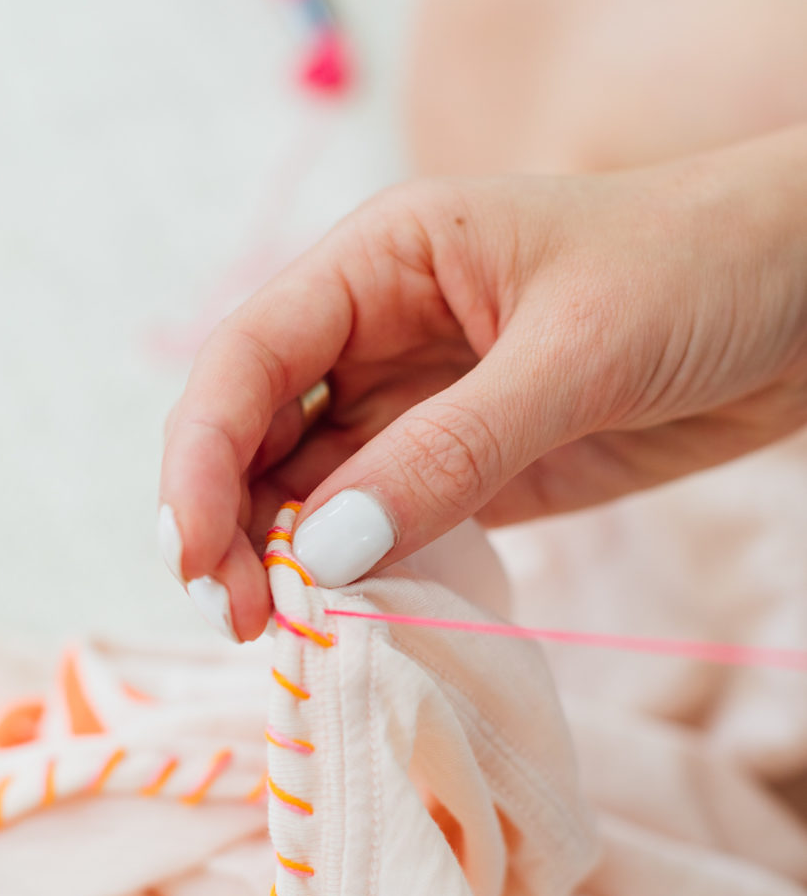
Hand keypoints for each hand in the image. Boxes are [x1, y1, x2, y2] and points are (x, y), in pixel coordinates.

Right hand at [159, 128, 806, 641]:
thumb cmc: (702, 271)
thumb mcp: (574, 353)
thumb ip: (448, 451)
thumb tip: (322, 553)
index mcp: (382, 260)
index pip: (251, 355)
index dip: (200, 453)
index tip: (192, 551)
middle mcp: (379, 332)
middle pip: (257, 430)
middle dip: (227, 520)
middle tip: (243, 620)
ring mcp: (421, 405)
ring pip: (309, 489)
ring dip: (285, 560)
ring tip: (285, 635)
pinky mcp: (469, 468)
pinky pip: (384, 527)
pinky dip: (355, 577)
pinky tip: (349, 620)